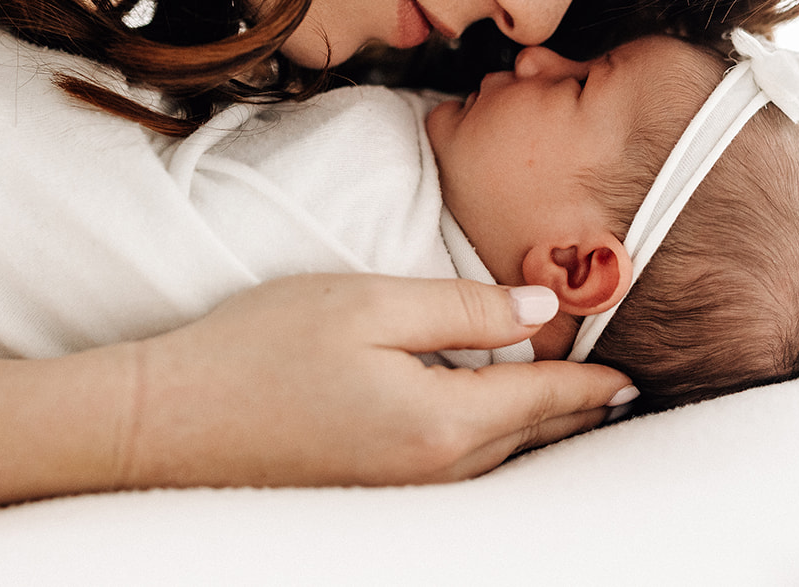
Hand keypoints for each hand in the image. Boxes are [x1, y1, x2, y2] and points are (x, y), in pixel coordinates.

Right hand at [111, 273, 635, 487]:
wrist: (166, 422)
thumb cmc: (258, 350)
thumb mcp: (365, 303)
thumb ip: (459, 308)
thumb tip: (536, 308)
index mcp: (440, 421)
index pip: (542, 400)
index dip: (591, 383)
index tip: (632, 375)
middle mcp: (430, 471)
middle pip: (528, 440)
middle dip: (577, 413)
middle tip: (620, 392)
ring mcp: (398, 492)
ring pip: (496, 462)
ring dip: (539, 433)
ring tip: (571, 406)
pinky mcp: (368, 495)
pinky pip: (458, 471)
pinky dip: (494, 447)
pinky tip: (491, 427)